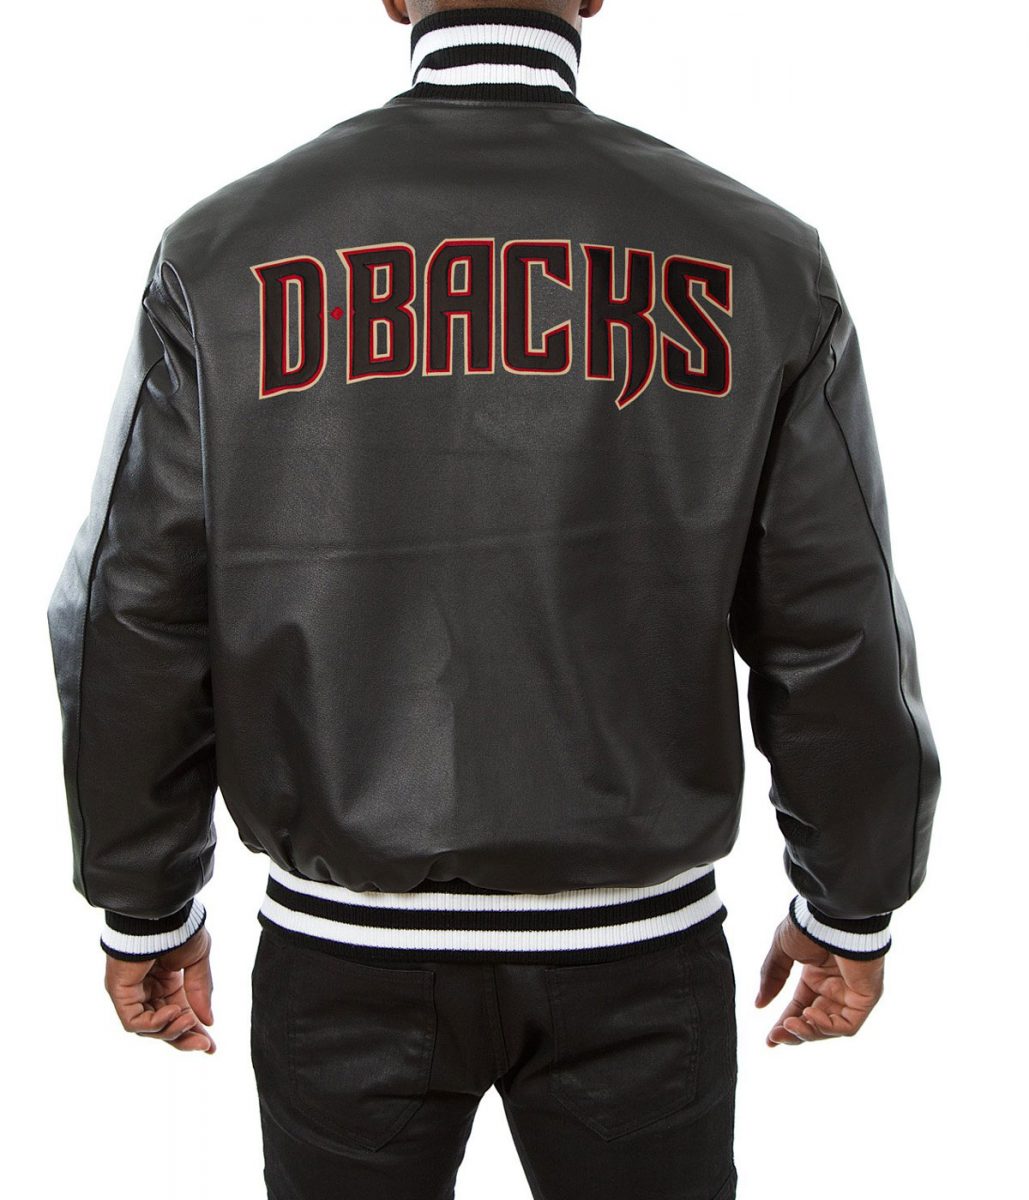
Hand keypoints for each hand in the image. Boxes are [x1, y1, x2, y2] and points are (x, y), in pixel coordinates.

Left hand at [104, 925, 216, 1052]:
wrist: (160, 914)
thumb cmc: (178, 929)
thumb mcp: (198, 960)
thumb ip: (200, 991)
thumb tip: (208, 1021)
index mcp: (167, 981)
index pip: (179, 1014)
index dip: (194, 1031)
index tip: (211, 1047)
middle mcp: (147, 990)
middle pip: (164, 1026)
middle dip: (184, 1038)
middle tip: (204, 1046)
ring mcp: (132, 993)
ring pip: (149, 1029)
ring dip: (171, 1030)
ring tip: (190, 1021)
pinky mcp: (119, 993)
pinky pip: (133, 1022)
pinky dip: (154, 1023)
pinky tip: (174, 1011)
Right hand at [755, 915, 884, 1046]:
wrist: (834, 916)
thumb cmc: (810, 926)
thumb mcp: (782, 951)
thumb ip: (771, 978)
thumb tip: (759, 1004)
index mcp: (816, 975)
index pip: (800, 1007)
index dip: (785, 1024)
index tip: (770, 1039)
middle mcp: (834, 987)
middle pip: (814, 1022)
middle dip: (794, 1033)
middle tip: (776, 1037)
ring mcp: (851, 994)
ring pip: (830, 1028)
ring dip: (808, 1032)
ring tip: (789, 1026)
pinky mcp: (865, 998)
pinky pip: (848, 1025)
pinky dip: (827, 1027)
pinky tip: (809, 1017)